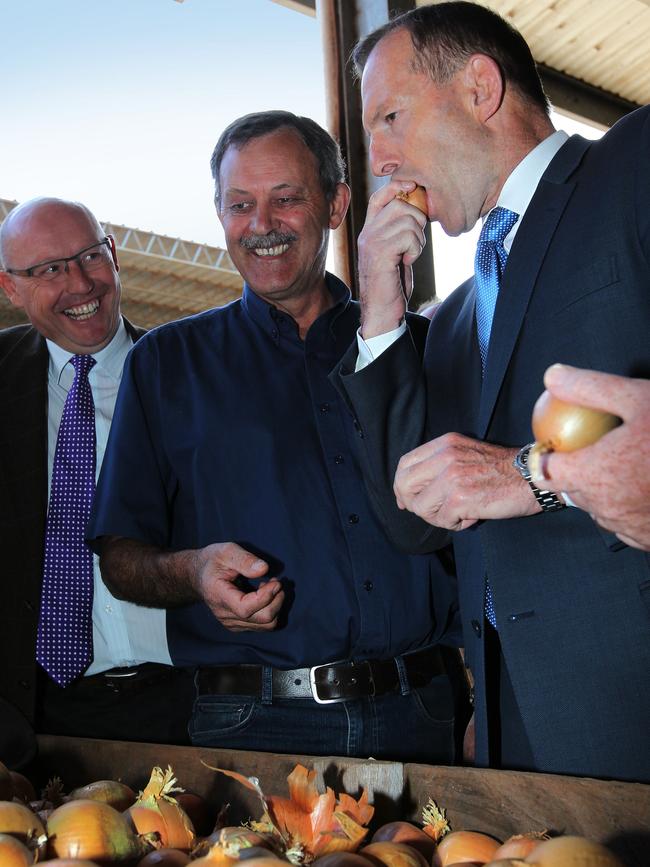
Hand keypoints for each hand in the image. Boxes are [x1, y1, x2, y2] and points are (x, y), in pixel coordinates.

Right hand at [197, 542, 284, 630]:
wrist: (198, 576)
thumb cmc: (212, 561)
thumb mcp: (226, 551)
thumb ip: (245, 560)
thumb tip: (263, 569)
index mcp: (219, 596)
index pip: (246, 608)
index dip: (266, 597)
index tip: (276, 581)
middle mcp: (225, 615)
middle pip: (262, 619)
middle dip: (276, 600)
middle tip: (276, 582)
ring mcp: (231, 623)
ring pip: (266, 625)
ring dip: (275, 605)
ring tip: (270, 587)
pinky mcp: (238, 625)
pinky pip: (262, 625)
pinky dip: (270, 610)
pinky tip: (263, 595)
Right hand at [358, 180, 427, 338]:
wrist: (382, 312)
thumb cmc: (392, 284)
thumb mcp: (396, 251)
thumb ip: (400, 230)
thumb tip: (418, 207)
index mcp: (370, 230)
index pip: (380, 196)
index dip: (397, 187)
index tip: (413, 188)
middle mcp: (367, 233)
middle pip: (400, 204)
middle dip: (418, 221)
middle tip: (416, 243)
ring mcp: (371, 242)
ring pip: (408, 220)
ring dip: (419, 239)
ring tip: (410, 255)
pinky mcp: (379, 254)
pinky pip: (408, 237)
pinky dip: (415, 250)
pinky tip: (407, 262)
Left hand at [394, 433, 539, 529]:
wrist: (533, 477)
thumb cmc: (503, 470)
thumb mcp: (466, 455)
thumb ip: (438, 467)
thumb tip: (407, 495)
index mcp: (445, 444)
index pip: (405, 464)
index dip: (402, 486)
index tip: (407, 500)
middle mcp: (445, 456)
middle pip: (405, 485)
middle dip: (414, 504)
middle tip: (434, 511)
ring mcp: (451, 476)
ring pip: (420, 506)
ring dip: (438, 516)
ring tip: (459, 512)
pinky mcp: (460, 497)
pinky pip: (442, 520)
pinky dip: (455, 524)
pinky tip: (472, 516)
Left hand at [534, 364, 649, 549]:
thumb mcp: (637, 398)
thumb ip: (589, 388)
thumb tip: (553, 377)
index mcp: (592, 474)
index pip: (543, 470)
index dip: (546, 455)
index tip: (557, 444)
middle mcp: (604, 506)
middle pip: (571, 489)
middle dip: (576, 470)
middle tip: (599, 447)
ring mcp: (626, 526)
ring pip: (597, 507)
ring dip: (603, 489)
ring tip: (627, 465)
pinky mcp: (646, 538)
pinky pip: (623, 521)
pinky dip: (627, 505)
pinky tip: (643, 485)